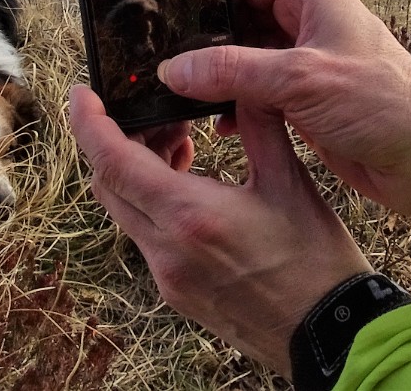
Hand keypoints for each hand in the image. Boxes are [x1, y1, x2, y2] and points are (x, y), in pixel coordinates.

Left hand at [69, 84, 370, 376]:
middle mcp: (166, 249)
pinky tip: (189, 185)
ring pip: (124, 210)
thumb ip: (258, 123)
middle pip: (108, 185)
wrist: (330, 332)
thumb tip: (240, 79)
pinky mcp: (176, 291)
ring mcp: (167, 275)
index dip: (87, 124)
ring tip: (180, 145)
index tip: (80, 95)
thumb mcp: (290, 180)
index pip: (112, 162)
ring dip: (136, 172)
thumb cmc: (316, 260)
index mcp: (189, 216)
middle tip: (153, 114)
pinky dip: (152, 202)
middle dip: (118, 142)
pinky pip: (145, 236)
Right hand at [161, 0, 410, 219]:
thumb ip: (233, 71)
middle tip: (159, 60)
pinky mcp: (305, 101)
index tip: (164, 10)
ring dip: (215, 78)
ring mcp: (305, 63)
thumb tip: (174, 68)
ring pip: (244, 59)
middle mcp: (305, 23)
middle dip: (203, 41)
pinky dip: (235, 106)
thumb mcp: (300, 80)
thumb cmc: (381, 103)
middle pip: (238, 17)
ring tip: (176, 95)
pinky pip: (257, 94)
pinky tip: (215, 127)